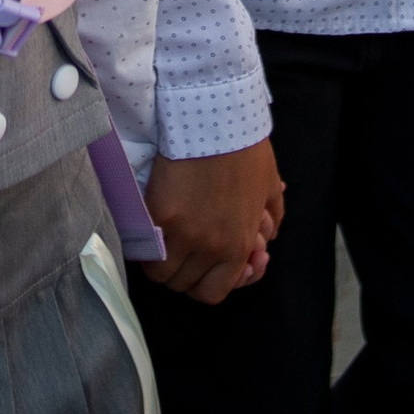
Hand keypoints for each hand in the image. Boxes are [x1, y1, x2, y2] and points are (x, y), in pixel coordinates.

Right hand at [143, 139, 283, 302]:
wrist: (215, 120)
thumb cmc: (245, 150)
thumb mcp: (269, 187)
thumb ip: (270, 219)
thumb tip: (265, 238)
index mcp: (239, 244)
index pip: (213, 292)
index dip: (206, 283)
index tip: (207, 265)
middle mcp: (210, 246)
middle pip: (183, 285)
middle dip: (183, 273)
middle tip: (186, 250)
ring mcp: (182, 233)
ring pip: (159, 272)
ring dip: (160, 262)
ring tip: (164, 241)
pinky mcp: (157, 214)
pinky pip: (143, 248)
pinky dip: (144, 244)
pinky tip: (151, 228)